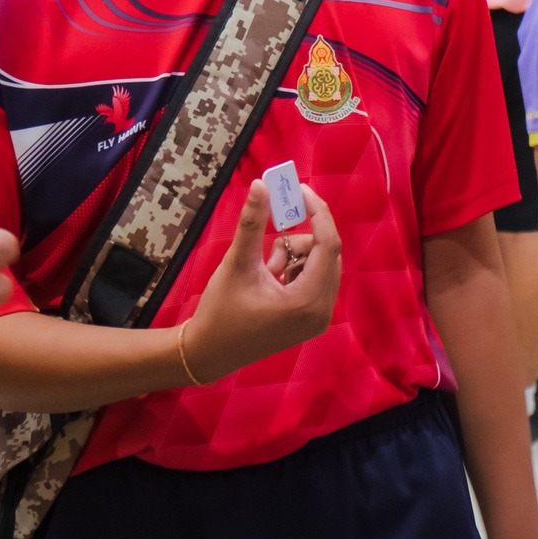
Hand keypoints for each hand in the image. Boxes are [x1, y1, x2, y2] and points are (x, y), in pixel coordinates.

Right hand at [182, 180, 340, 380]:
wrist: (209, 353)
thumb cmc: (220, 312)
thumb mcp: (236, 264)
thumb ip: (251, 224)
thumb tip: (261, 186)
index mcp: (308, 299)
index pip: (328, 244)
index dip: (317, 212)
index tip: (301, 189)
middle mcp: (322, 310)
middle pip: (326, 253)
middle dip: (298, 239)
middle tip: (271, 236)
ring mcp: (320, 317)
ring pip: (320, 264)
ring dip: (294, 256)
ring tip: (265, 269)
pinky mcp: (313, 319)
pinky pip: (315, 278)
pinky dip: (296, 269)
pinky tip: (270, 279)